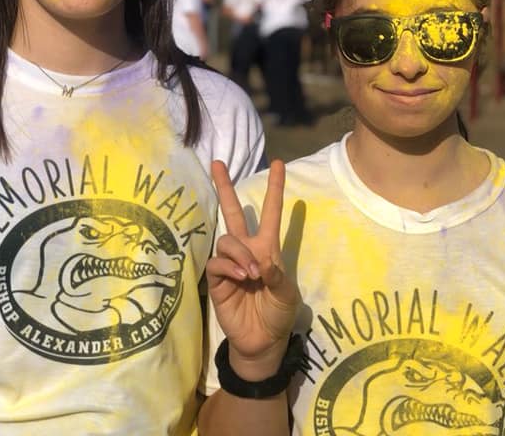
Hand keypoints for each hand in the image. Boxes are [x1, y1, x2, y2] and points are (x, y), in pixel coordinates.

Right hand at [206, 160, 299, 379]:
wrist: (262, 340)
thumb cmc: (278, 314)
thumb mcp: (287, 295)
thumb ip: (278, 278)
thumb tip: (262, 264)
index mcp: (268, 248)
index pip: (271, 213)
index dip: (275, 188)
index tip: (278, 163)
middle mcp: (247, 250)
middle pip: (233, 213)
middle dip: (225, 188)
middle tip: (217, 163)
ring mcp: (230, 263)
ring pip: (226, 239)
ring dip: (239, 253)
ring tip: (252, 274)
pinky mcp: (217, 280)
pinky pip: (217, 262)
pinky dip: (230, 266)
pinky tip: (242, 277)